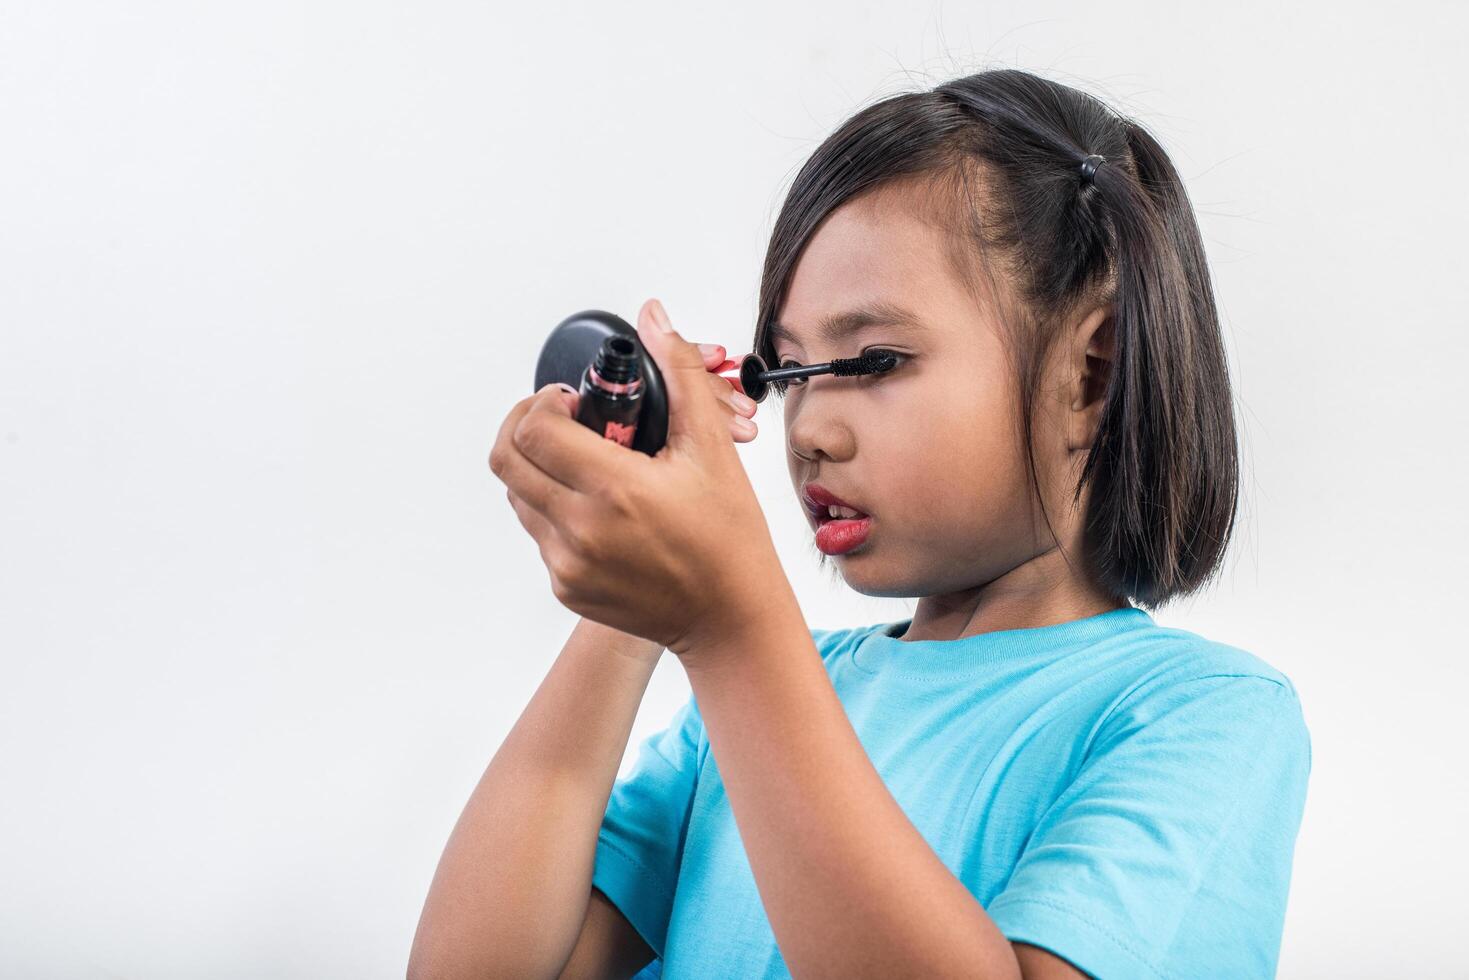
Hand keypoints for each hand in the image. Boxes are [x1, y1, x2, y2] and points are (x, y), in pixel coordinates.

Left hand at [490, 298, 788, 658]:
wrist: (730, 618)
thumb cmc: (728, 537)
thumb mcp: (712, 448)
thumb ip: (679, 373)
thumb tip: (654, 317)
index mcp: (615, 490)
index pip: (534, 428)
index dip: (544, 402)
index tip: (572, 400)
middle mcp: (581, 530)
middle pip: (506, 459)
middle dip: (523, 426)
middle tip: (558, 418)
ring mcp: (567, 563)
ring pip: (517, 495)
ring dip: (538, 468)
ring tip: (583, 462)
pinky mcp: (564, 587)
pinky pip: (538, 533)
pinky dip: (555, 508)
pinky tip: (598, 506)